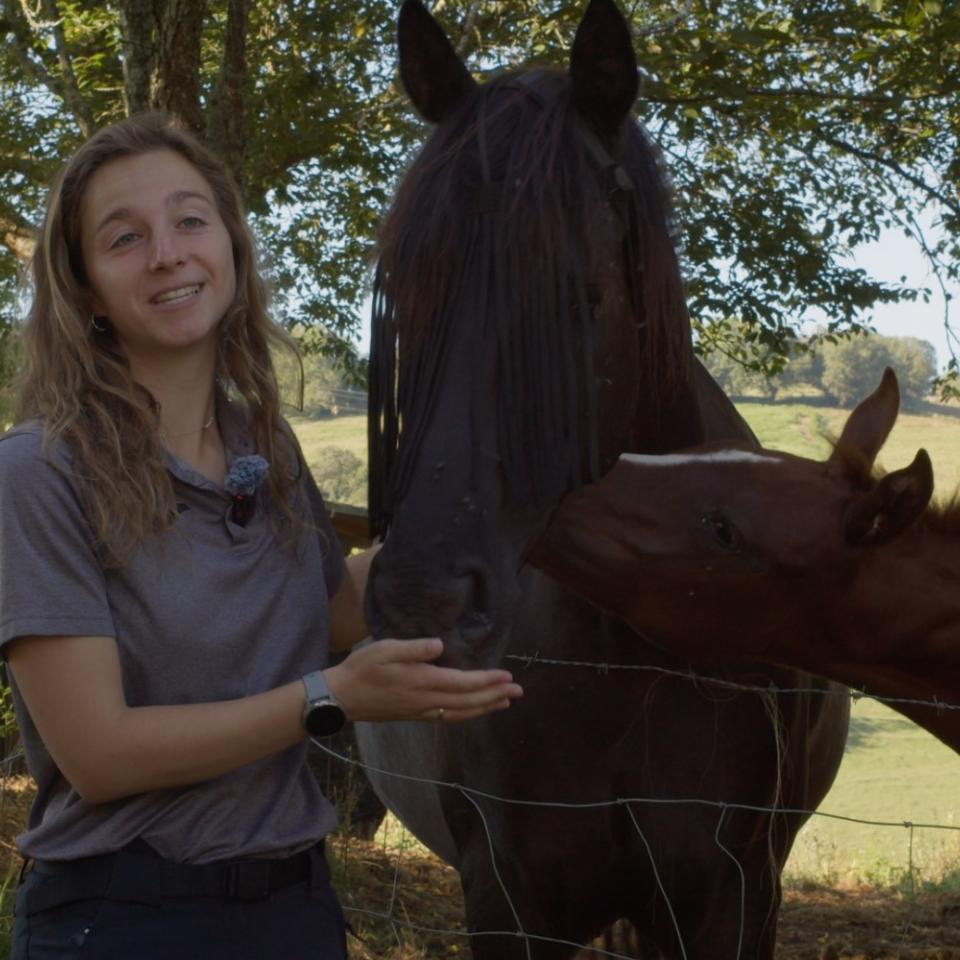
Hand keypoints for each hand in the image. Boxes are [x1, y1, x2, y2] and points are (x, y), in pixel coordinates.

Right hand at [324, 638, 522, 724]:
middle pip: (468, 702)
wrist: (340, 698)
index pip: (462, 683)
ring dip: (485, 708)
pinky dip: (467, 714)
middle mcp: (425, 701)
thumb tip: (439, 646)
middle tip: (518, 691)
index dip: (487, 681)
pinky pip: (449, 717)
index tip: (507, 677)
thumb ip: (413, 648)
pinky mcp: (415, 716)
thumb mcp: (384, 650)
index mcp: (421, 682)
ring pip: (461, 713)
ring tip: (505, 702)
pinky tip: (475, 710)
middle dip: (495, 696)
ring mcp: (421, 712)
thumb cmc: (361, 669)